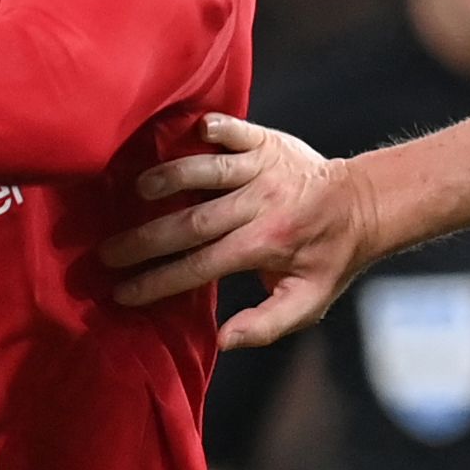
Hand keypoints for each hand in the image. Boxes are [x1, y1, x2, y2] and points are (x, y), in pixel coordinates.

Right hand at [109, 115, 392, 345]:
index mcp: (265, 246)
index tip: (121, 292)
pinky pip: (235, 131)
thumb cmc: (327, 260)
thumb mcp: (307, 302)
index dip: (158, 281)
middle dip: (145, 240)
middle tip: (105, 252)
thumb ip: (266, 324)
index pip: (200, 267)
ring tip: (134, 191)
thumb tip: (222, 341)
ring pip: (208, 173)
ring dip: (170, 178)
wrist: (364, 205)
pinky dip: (213, 128)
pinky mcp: (266, 141)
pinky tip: (190, 129)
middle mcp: (261, 206)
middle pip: (193, 223)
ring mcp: (263, 169)